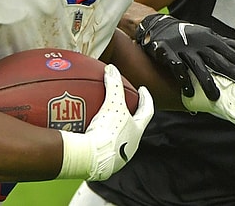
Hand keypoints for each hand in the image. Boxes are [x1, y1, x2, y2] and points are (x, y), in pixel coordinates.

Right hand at [57, 64, 153, 180]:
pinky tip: (87, 135)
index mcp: (137, 130)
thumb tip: (112, 69)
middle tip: (124, 104)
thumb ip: (114, 85)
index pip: (147, 111)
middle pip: (133, 126)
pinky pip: (102, 147)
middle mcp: (131, 145)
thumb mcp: (112, 104)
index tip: (143, 90)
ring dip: (113, 128)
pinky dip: (97, 139)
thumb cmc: (107, 132)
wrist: (92, 159)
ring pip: (119, 139)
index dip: (146, 99)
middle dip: (130, 115)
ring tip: (103, 118)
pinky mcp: (104, 164)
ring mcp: (118, 156)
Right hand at [136, 14, 234, 100]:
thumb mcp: (208, 36)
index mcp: (209, 38)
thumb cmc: (188, 35)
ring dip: (207, 82)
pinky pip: (176, 67)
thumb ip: (227, 44)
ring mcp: (183, 47)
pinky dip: (183, 79)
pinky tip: (189, 92)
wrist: (159, 26)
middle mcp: (198, 42)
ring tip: (216, 97)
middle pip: (218, 60)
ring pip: (198, 66)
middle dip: (233, 73)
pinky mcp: (167, 52)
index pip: (229, 52)